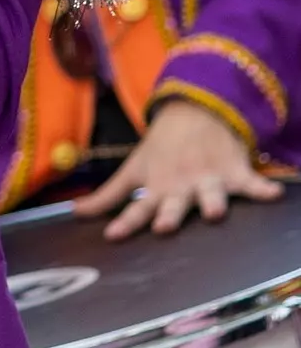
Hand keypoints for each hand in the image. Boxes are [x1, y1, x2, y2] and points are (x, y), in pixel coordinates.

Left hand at [74, 98, 284, 240]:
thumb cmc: (161, 149)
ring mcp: (208, 179)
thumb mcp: (133, 169)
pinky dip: (263, 188)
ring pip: (211, 194)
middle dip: (170, 215)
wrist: (195, 111)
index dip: (125, 222)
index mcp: (157, 188)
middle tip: (165, 226)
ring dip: (212, 201)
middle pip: (174, 205)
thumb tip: (75, 214)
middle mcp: (181, 187)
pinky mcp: (234, 172)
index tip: (113, 236)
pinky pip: (251, 183)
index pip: (137, 208)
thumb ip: (108, 196)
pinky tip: (273, 193)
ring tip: (215, 212)